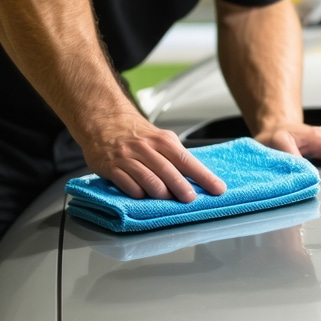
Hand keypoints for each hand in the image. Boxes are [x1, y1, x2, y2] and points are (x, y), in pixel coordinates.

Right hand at [81, 110, 226, 202]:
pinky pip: (127, 185)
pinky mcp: (111, 167)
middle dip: (182, 187)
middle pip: (169, 171)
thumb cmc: (135, 133)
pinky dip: (138, 194)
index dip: (204, 176)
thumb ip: (175, 157)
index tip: (218, 189)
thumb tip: (196, 180)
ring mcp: (128, 158)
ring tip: (167, 200)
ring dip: (161, 194)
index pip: (188, 160)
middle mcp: (146, 149)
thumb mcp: (159, 138)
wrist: (103, 120)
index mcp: (163, 141)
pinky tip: (143, 196)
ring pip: (148, 180)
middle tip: (191, 199)